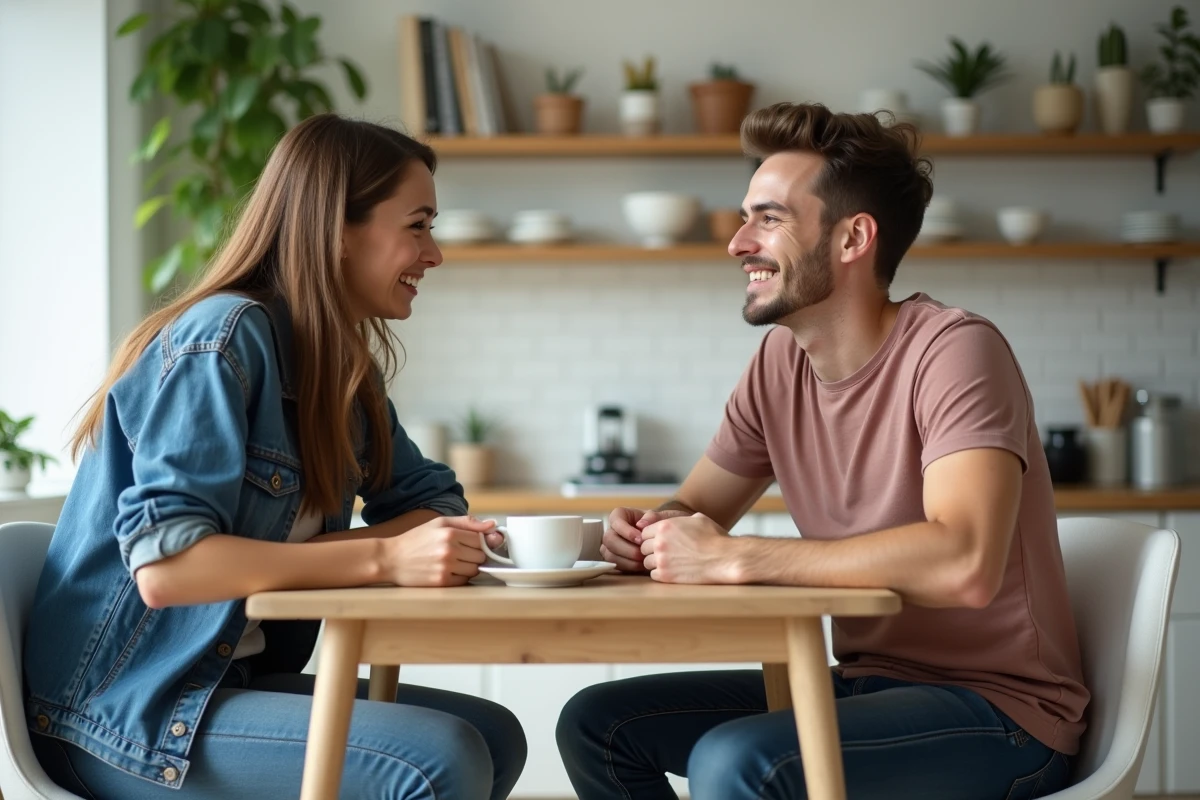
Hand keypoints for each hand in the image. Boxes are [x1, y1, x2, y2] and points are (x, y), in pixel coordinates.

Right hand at [381, 516, 498, 585]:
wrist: (390, 558)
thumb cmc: (415, 539)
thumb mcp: (439, 523)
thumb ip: (467, 522)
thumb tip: (492, 525)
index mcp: (450, 532)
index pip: (481, 539)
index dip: (478, 542)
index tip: (471, 543)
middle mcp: (450, 550)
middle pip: (480, 556)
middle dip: (474, 555)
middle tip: (460, 553)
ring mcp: (446, 567)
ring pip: (475, 570)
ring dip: (468, 567)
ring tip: (453, 562)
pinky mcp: (441, 582)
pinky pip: (464, 581)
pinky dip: (460, 577)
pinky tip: (448, 571)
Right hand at [601, 507, 690, 572]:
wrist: (669, 537)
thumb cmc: (664, 524)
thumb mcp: (663, 517)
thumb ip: (654, 517)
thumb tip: (641, 524)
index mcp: (622, 515)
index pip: (615, 520)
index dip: (625, 531)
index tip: (640, 539)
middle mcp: (614, 530)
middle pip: (608, 539)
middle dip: (625, 548)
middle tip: (642, 554)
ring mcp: (613, 545)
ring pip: (608, 553)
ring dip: (625, 560)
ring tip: (643, 561)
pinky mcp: (616, 558)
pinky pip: (614, 564)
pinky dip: (627, 567)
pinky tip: (641, 566)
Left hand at [641, 513, 736, 583]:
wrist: (725, 558)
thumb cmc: (715, 538)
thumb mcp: (697, 519)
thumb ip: (679, 519)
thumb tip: (670, 520)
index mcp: (665, 526)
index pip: (644, 532)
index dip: (652, 537)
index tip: (661, 542)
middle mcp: (660, 542)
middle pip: (643, 548)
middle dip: (652, 550)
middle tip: (666, 554)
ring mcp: (661, 559)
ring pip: (646, 562)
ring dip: (655, 563)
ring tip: (670, 563)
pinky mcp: (665, 575)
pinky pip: (653, 575)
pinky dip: (660, 574)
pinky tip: (673, 571)